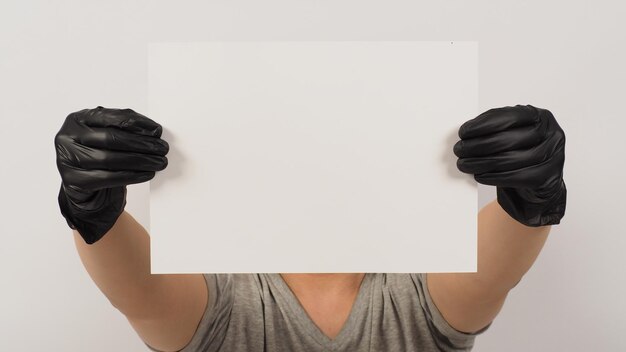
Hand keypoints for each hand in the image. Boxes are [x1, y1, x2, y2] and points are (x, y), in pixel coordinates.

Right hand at [55, 106, 168, 243]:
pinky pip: (108, 178)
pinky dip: (132, 175)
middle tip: (162, 148)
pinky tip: (147, 173)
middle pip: (111, 138)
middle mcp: (68, 136)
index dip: (137, 123)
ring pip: (110, 159)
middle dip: (141, 143)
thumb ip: (124, 127)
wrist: (83, 182)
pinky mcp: (74, 180)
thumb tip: (153, 130)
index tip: (157, 131)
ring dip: (140, 160)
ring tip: (159, 162)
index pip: (111, 117)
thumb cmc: (98, 153)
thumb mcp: (106, 134)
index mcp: (78, 119)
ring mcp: (67, 159)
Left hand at [453, 104, 566, 226]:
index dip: (483, 124)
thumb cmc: (522, 153)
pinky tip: (479, 175)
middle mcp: (551, 134)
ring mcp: (553, 156)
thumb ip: (496, 128)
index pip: (509, 117)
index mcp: (541, 117)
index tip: (463, 132)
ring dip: (481, 163)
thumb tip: (467, 131)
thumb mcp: (513, 134)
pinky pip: (515, 177)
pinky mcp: (547, 177)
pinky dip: (493, 176)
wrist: (540, 183)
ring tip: (464, 164)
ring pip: (509, 160)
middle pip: (507, 139)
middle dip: (478, 145)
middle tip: (459, 150)